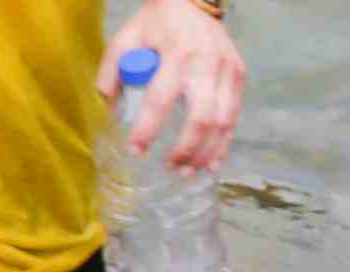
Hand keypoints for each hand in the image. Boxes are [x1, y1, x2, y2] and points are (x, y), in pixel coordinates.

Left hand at [103, 0, 246, 169]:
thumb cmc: (158, 21)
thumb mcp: (127, 37)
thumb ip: (113, 70)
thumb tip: (110, 110)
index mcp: (176, 53)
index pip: (160, 100)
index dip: (148, 129)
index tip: (136, 151)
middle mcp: (206, 64)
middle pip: (201, 119)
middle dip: (185, 150)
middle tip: (171, 168)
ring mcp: (228, 71)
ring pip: (223, 124)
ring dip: (206, 153)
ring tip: (190, 171)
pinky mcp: (239, 76)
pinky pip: (234, 117)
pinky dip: (223, 143)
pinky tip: (212, 161)